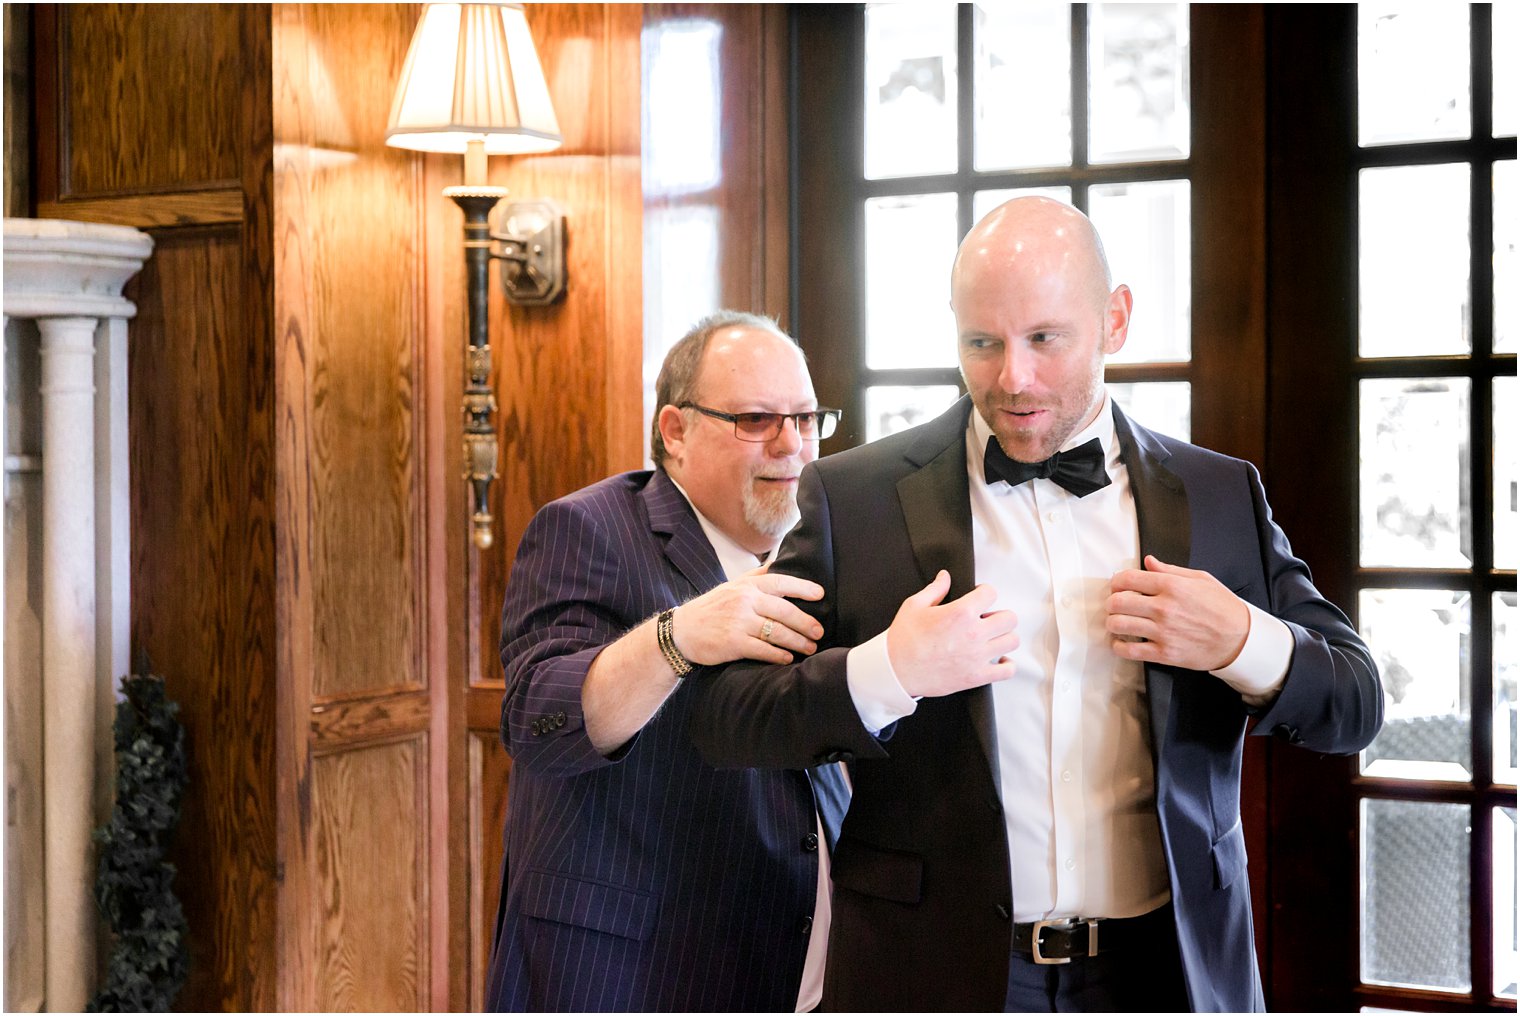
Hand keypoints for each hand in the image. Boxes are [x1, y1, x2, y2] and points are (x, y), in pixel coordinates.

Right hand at [671, 567, 825, 665]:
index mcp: (746, 586)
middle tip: (819, 631)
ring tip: (810, 647)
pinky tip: (788, 658)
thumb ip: (755, 577)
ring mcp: (739, 622)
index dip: (802, 588)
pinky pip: (763, 650)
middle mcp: (744, 601)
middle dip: (805, 622)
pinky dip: (778, 655)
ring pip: (777, 632)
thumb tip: (780, 564)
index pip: (780, 582)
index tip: (819, 594)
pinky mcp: (734, 643)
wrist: (681, 631)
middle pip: (784, 610)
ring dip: (797, 641)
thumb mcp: (730, 586)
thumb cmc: (710, 608)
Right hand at [886, 570, 1017, 697]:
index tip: (978, 597)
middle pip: (1009, 618)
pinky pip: (1007, 671)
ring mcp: (977, 656)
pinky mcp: (976, 676)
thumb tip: (945, 576)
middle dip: (998, 615)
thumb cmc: (903, 639)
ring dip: (1003, 637)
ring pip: (1012, 641)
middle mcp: (973, 633)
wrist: (896, 671)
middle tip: (985, 619)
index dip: (984, 592)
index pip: (991, 593)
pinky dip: (1007, 665)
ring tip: (991, 638)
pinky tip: (998, 660)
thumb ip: (935, 589)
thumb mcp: (914, 606)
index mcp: (960, 612)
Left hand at [1107, 555, 1248, 670]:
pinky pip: (1129, 650)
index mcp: (1172, 586)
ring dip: (1112, 623)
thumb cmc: (1223, 608)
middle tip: (1115, 605)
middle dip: (1111, 602)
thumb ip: (1170, 570)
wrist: (1241, 639)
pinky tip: (1122, 643)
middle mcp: (1164, 608)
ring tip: (1118, 622)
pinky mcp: (1164, 653)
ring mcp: (1163, 631)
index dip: (1116, 582)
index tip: (1117, 586)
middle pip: (1117, 602)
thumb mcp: (1201, 579)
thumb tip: (1148, 561)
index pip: (1128, 579)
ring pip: (1118, 625)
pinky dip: (1119, 647)